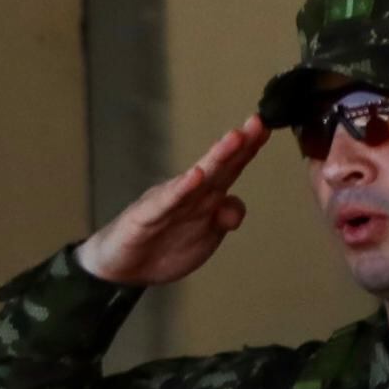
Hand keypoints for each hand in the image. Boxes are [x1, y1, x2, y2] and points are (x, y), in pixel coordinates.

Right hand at [72, 119, 269, 286]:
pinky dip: (182, 189)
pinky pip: (167, 202)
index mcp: (205, 197)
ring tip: (234, 139)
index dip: (248, 149)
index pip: (230, 168)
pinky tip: (195, 176)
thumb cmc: (162, 245)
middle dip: (238, 144)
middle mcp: (189, 193)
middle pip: (218, 166)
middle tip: (257, 122)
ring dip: (216, 157)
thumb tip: (234, 206)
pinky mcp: (147, 217)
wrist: (122, 266)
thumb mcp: (205, 236)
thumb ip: (224, 218)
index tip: (266, 127)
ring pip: (197, 178)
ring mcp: (168, 202)